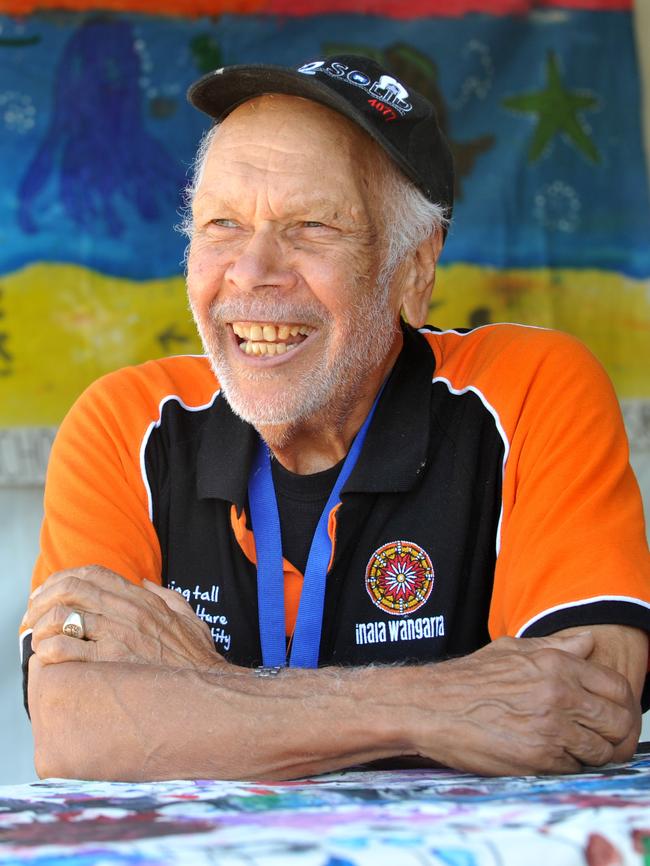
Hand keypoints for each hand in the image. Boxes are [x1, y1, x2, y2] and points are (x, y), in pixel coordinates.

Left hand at [24, 565, 222, 670]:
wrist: (208, 689)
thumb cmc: (197, 659)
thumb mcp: (188, 617)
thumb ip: (167, 596)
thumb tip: (147, 583)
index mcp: (142, 599)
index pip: (93, 572)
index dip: (64, 577)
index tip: (49, 591)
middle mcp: (128, 611)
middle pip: (71, 589)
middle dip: (43, 599)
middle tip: (31, 617)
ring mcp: (119, 635)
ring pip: (62, 616)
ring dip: (41, 626)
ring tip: (36, 640)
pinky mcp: (111, 662)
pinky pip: (65, 649)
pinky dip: (48, 651)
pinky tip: (48, 659)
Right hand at [411, 633, 638, 774]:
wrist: (432, 706)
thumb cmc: (469, 678)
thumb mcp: (513, 650)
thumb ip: (557, 647)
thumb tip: (589, 643)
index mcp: (557, 665)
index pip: (617, 688)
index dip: (620, 704)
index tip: (608, 713)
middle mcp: (560, 694)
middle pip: (618, 722)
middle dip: (612, 733)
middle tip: (595, 737)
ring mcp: (552, 728)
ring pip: (601, 751)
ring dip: (591, 753)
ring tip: (568, 746)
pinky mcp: (539, 757)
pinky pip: (574, 768)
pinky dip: (567, 766)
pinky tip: (546, 754)